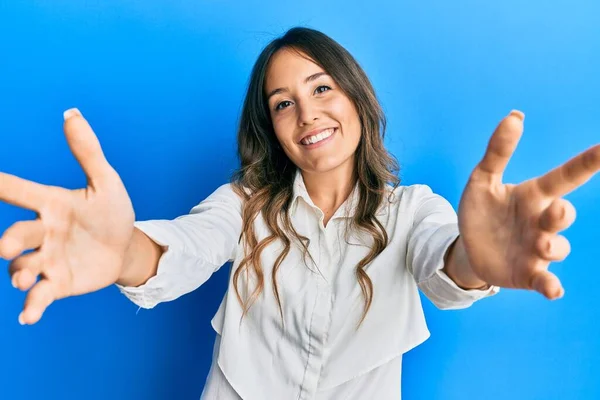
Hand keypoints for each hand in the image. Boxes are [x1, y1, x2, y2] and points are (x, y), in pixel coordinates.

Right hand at [0, 108, 134, 324]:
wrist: (127, 247)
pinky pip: (39, 296)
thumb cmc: (112, 212)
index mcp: (50, 204)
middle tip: (6, 246)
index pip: (16, 191)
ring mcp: (47, 259)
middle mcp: (42, 232)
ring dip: (20, 273)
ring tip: (25, 279)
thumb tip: (71, 113)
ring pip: (22, 266)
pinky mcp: (57, 283)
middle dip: (9, 241)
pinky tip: (29, 316)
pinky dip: (32, 306)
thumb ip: (87, 152)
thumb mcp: (105, 182)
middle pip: (16, 235)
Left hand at [458, 110, 598, 299]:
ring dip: (553, 246)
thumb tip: (516, 115)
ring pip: (558, 248)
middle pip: (564, 215)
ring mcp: (537, 249)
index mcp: (534, 195)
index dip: (589, 162)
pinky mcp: (528, 274)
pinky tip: (554, 289)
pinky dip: (551, 285)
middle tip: (555, 211)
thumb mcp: (482, 179)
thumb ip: (498, 151)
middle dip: (564, 214)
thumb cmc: (482, 210)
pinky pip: (546, 280)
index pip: (567, 176)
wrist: (469, 246)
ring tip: (540, 245)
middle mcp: (541, 221)